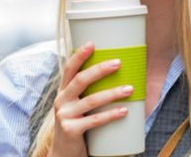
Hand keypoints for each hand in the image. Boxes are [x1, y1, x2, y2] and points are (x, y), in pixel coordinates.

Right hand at [47, 42, 133, 156]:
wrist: (64, 154)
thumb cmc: (76, 127)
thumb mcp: (76, 108)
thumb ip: (88, 94)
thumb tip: (116, 78)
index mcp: (63, 92)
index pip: (69, 69)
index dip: (79, 55)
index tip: (92, 44)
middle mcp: (61, 101)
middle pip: (80, 80)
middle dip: (100, 70)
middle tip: (118, 63)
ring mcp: (64, 116)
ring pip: (91, 100)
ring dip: (112, 93)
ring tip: (129, 89)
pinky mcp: (71, 130)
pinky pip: (94, 120)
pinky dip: (111, 115)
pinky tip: (124, 111)